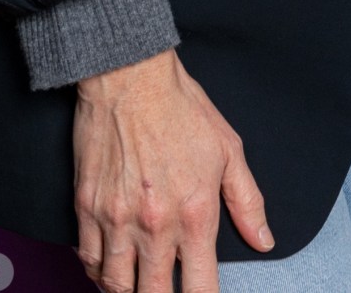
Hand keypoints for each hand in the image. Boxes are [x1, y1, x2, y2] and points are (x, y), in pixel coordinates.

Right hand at [72, 50, 271, 292]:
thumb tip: (264, 241)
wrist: (130, 78)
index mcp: (196, 213)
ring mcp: (116, 219)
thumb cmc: (183, 110)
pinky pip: (89, 259)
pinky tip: (111, 270)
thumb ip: (247, 202)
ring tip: (140, 288)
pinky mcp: (86, 208)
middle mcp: (155, 224)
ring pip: (115, 285)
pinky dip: (99, 272)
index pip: (201, 285)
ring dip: (128, 292)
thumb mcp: (230, 151)